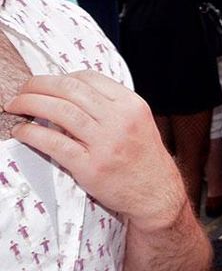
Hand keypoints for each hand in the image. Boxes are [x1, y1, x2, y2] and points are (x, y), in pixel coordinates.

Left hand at [7, 71, 186, 230]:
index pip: (88, 78)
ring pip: (59, 111)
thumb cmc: (143, 158)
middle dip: (37, 85)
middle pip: (69, 89)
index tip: (47, 84)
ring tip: (15, 106)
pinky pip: (53, 143)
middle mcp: (120, 120)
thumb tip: (68, 93)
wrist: (156, 193)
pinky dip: (31, 133)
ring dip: (29, 104)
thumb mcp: (138, 122)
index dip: (61, 77)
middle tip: (22, 90)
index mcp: (132, 105)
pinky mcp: (91, 167)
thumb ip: (110, 106)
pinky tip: (22, 131)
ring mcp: (106, 144)